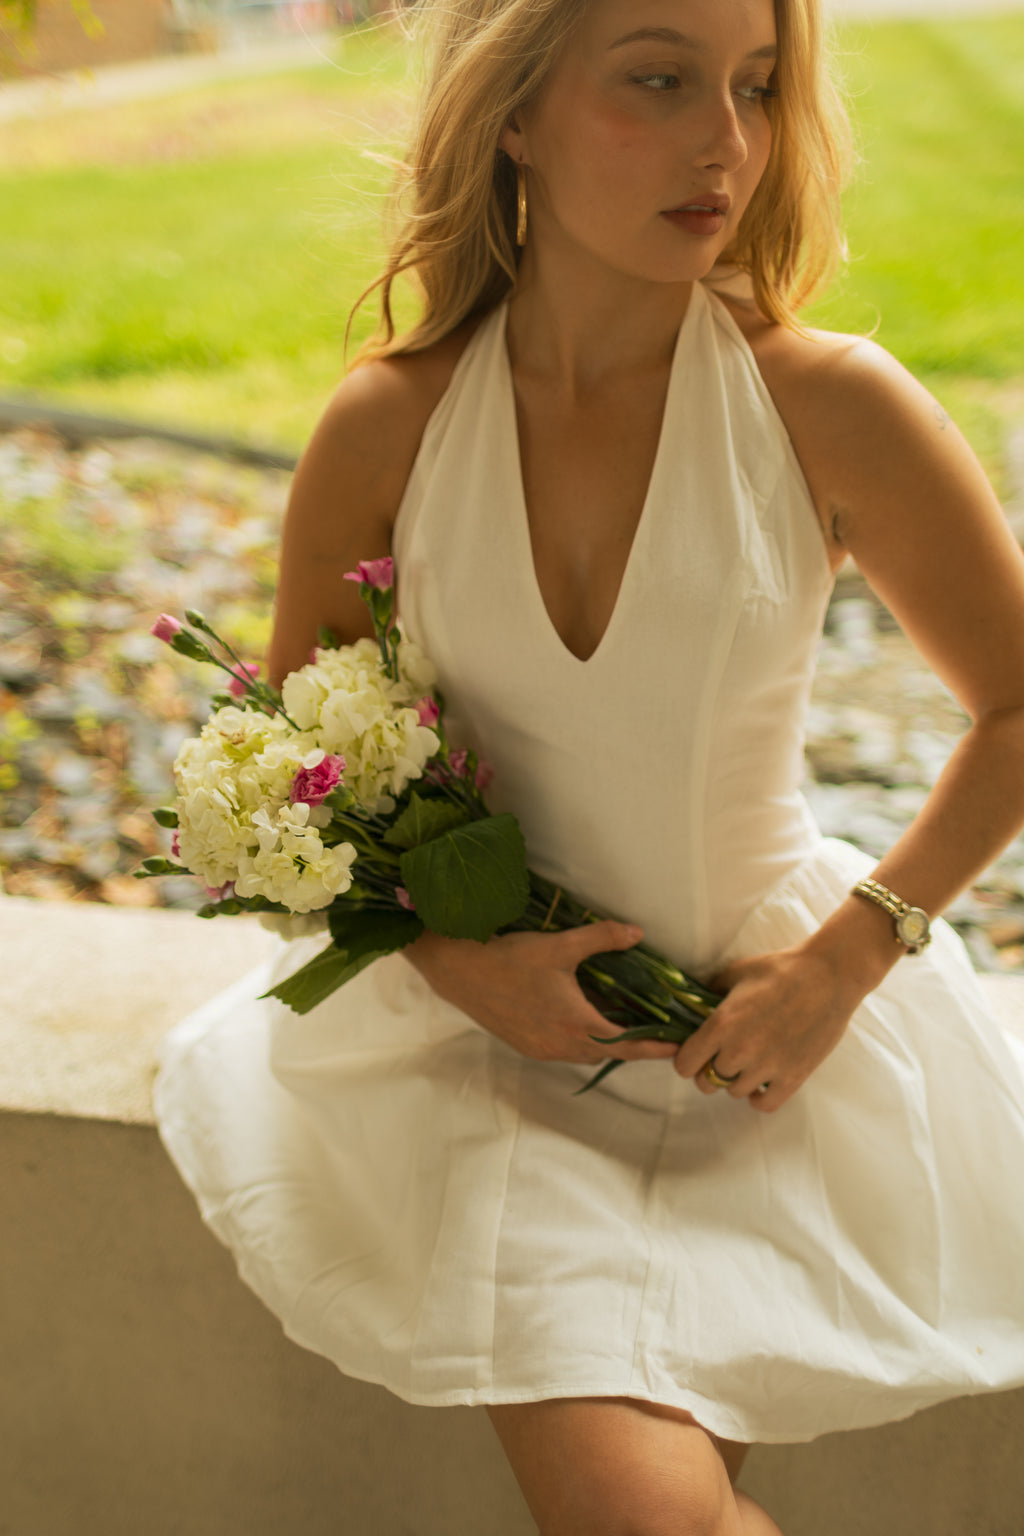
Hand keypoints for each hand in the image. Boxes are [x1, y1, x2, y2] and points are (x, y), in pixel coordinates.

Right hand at [404, 921, 679, 1066]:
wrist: (459, 972)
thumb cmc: (510, 959)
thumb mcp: (560, 945)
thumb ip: (602, 938)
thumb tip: (637, 933)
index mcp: (575, 1024)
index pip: (627, 1043)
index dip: (654, 1046)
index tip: (678, 1048)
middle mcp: (560, 1045)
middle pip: (608, 1052)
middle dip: (633, 1043)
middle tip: (654, 1028)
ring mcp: (541, 1049)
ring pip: (584, 1051)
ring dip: (603, 1040)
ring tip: (620, 1020)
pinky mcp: (525, 1046)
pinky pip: (564, 1049)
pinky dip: (580, 1038)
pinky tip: (580, 1017)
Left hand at [672, 942, 861, 1112]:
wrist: (828, 975)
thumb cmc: (780, 969)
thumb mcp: (735, 973)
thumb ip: (709, 993)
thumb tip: (693, 1004)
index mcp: (721, 1025)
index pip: (685, 1066)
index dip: (687, 1059)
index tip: (697, 1052)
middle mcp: (740, 1051)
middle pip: (707, 1082)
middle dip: (709, 1070)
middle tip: (724, 1055)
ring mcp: (768, 1067)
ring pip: (734, 1092)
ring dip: (737, 1079)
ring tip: (749, 1060)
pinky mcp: (793, 1077)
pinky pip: (764, 1104)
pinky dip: (760, 1096)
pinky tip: (763, 1080)